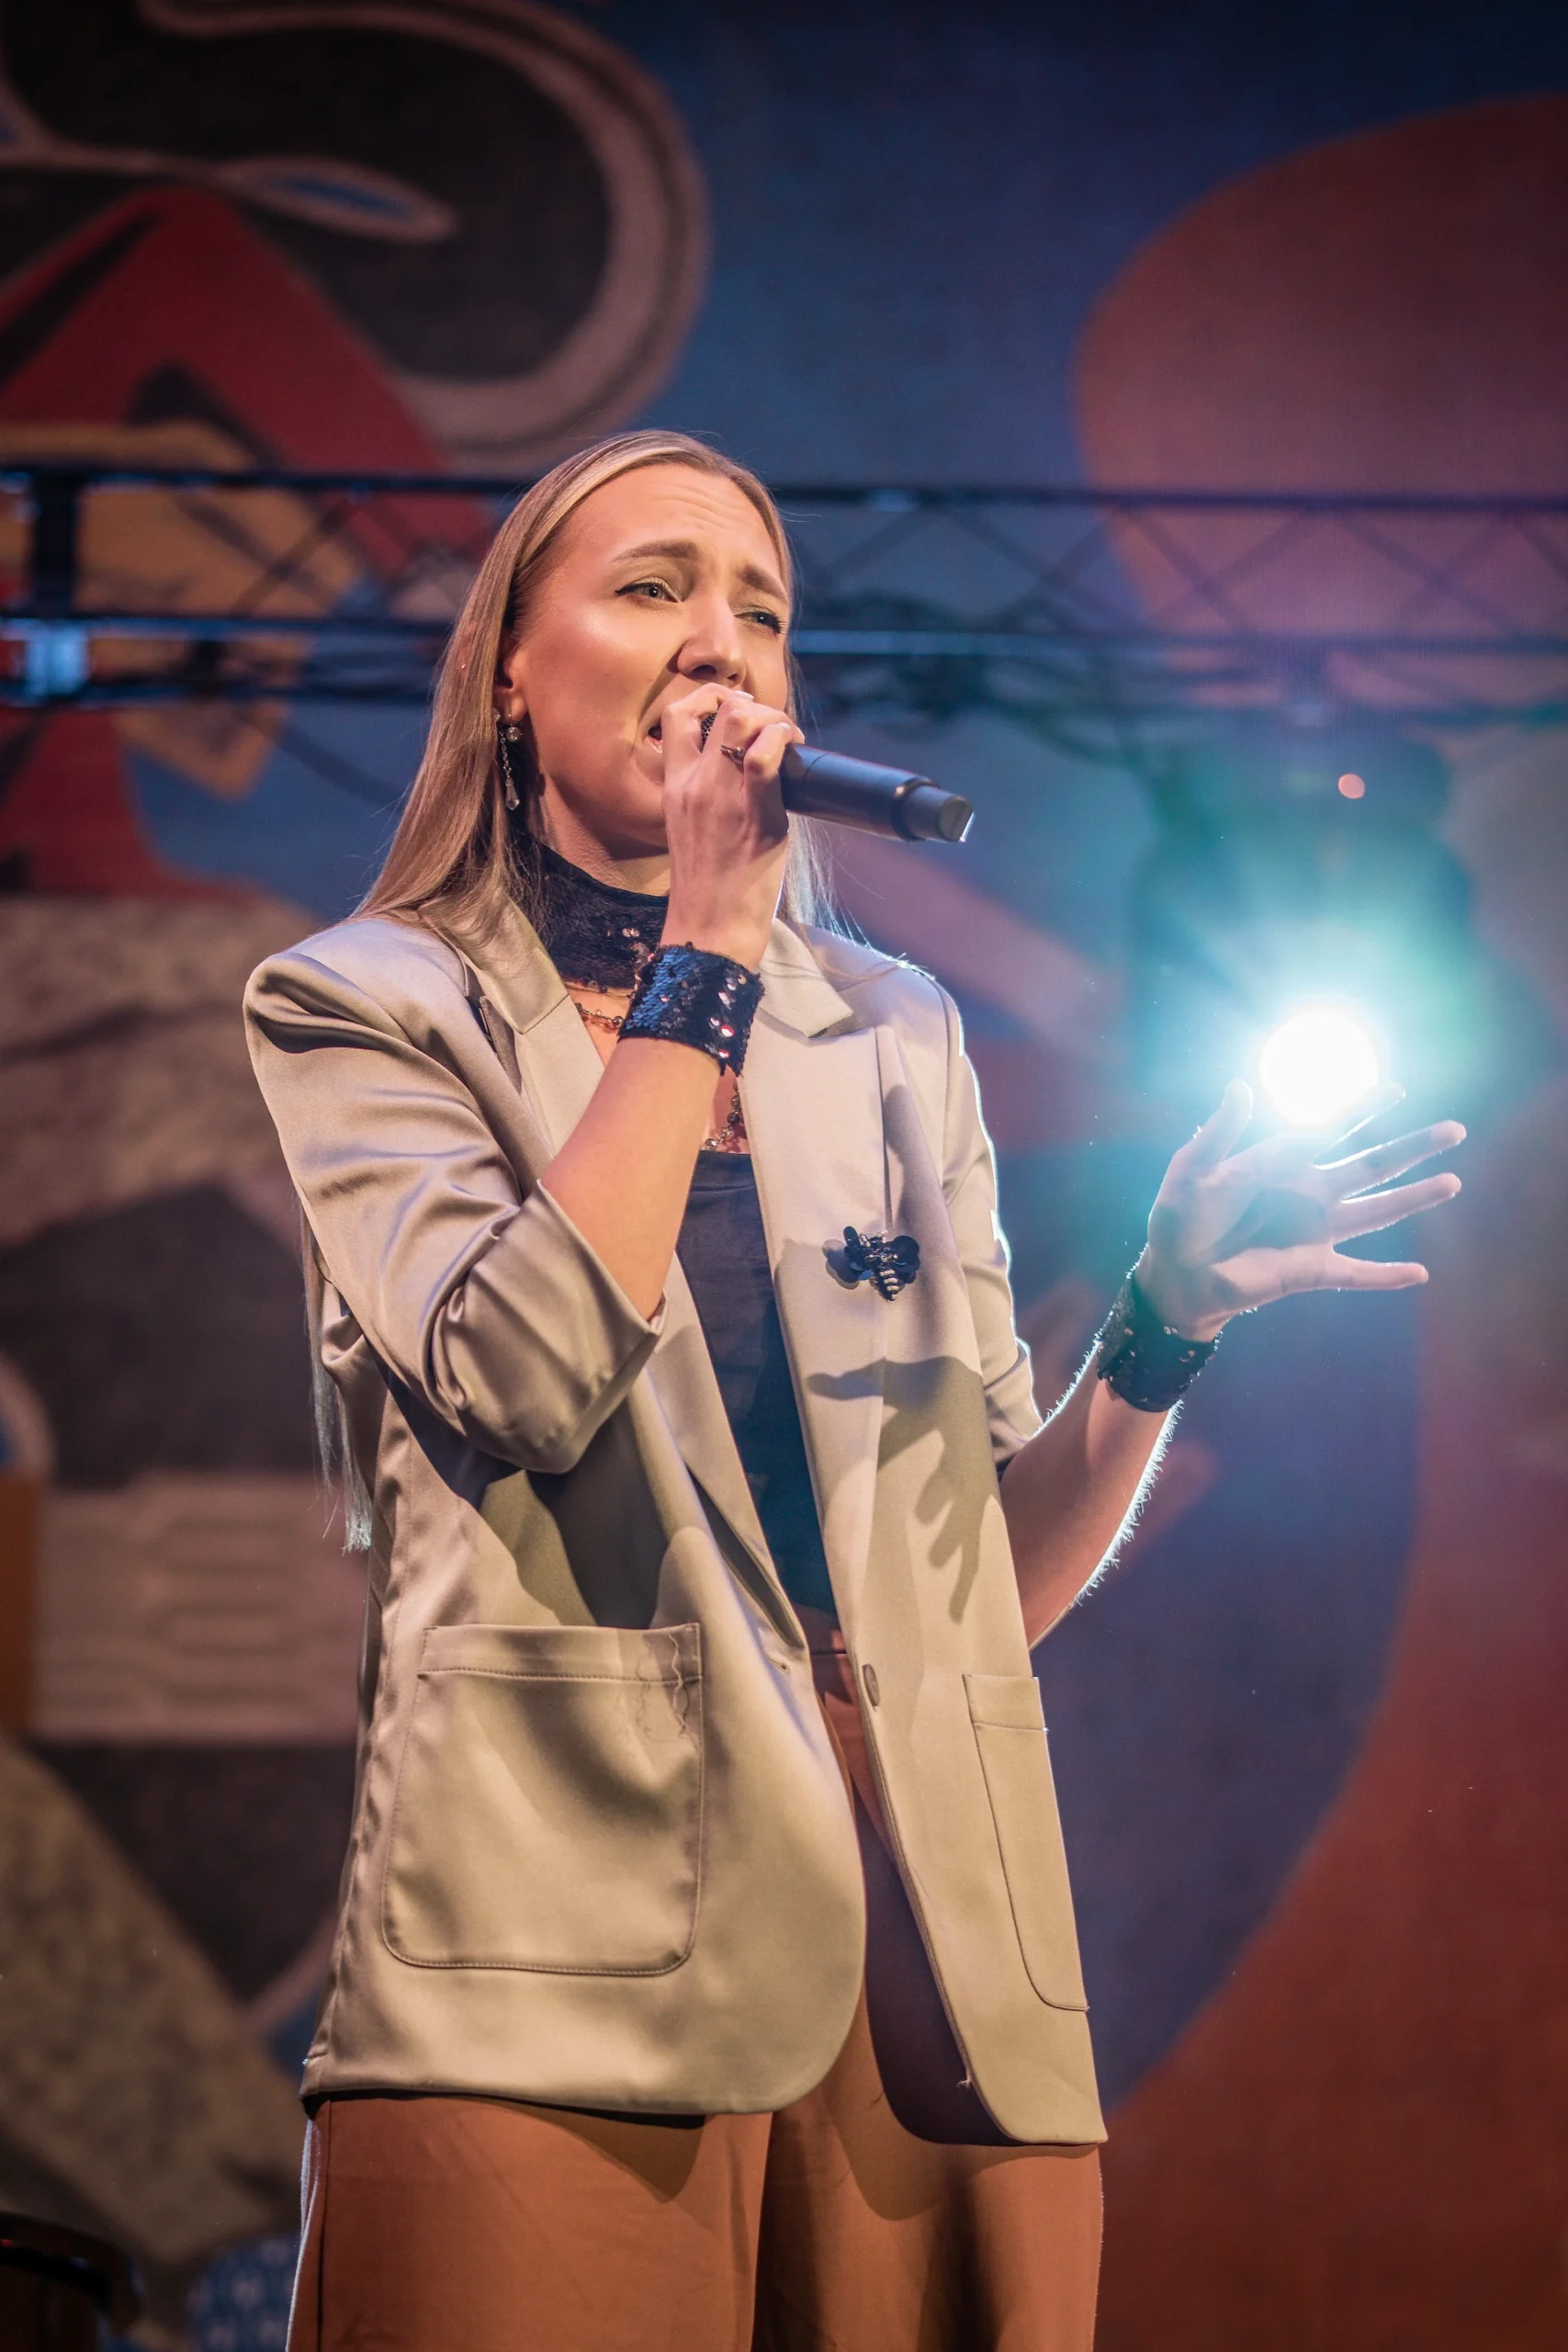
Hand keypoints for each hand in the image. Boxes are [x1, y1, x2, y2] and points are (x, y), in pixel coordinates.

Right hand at [658, 684, 801, 969]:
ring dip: (772, 717)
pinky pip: (765, 755)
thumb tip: (746, 772)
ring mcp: (721, 796)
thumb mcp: (691, 832)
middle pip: (716, 708)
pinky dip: (783, 739)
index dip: (708, 698)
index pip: (676, 716)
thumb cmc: (708, 890)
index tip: (734, 709)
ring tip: (788, 737)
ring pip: (741, 718)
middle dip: (751, 702)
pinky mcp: (754, 813)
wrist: (710, 929)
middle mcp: (692, 784)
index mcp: (673, 788)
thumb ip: (708, 797)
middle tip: (772, 724)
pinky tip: (796, 748)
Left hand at [1135, 1080, 1464, 1340]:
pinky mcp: (1310, 1270)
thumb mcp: (1191, 1170)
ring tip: (1452, 1183)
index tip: (1396, 1089)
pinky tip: (1419, 1275)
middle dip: (1413, 1147)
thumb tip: (1240, 1086)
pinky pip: (1356, 1274)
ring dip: (1414, 1199)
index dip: (1364, 1108)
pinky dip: (1386, 1276)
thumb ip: (1219, 1132)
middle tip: (1454, 1130)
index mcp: (1281, 1161)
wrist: (1173, 1273)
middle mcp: (1308, 1192)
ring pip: (1377, 1211)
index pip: (1332, 1128)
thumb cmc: (1178, 1218)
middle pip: (1372, 1164)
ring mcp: (1315, 1232)